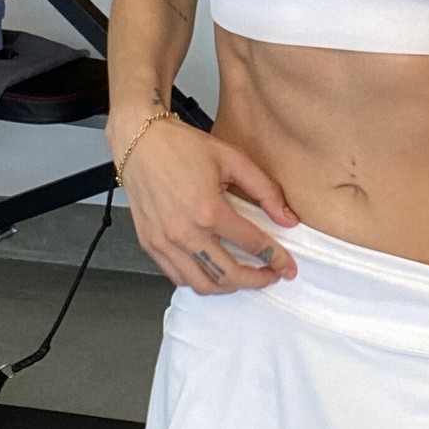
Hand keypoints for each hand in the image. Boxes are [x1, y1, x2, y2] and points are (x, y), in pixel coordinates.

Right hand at [118, 117, 301, 294]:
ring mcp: (165, 242)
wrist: (140, 142)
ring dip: (228, 286)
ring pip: (202, 284)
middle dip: (257, 280)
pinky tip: (212, 270)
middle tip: (270, 275)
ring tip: (243, 276)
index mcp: (209, 210)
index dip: (276, 259)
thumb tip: (287, 219)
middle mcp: (186, 232)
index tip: (287, 267)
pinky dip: (199, 280)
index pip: (252, 245)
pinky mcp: (150, 244)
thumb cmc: (181, 146)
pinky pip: (178, 277)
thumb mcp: (232, 159)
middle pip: (229, 275)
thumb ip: (265, 191)